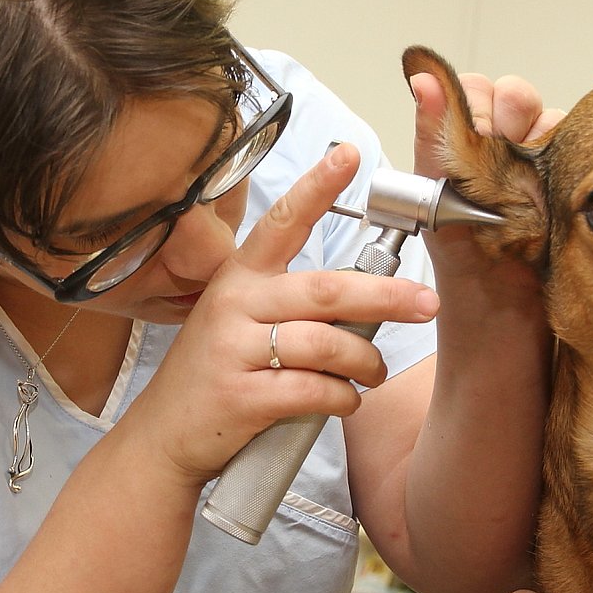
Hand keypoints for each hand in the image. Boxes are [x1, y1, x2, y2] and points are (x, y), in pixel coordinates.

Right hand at [132, 143, 439, 484]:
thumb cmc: (218, 372)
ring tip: (374, 372)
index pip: (283, 221)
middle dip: (385, 297)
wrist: (166, 436)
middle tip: (426, 303)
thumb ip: (290, 299)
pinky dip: (343, 398)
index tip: (349, 156)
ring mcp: (234, 350)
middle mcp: (235, 304)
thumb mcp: (238, 319)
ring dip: (366, 362)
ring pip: (326, 345)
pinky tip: (346, 400)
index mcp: (239, 276)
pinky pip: (314, 390)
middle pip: (326, 290)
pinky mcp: (242, 397)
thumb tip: (368, 294)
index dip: (317, 187)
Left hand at [409, 69, 562, 291]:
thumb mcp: (435, 192)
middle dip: (510, 117)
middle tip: (502, 157)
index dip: (477, 106)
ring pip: (550, 117)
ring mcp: (540, 158)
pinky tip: (548, 194)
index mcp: (465, 139)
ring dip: (537, 145)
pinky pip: (579, 144)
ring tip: (522, 189)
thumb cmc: (462, 254)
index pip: (475, 89)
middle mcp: (504, 143)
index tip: (475, 136)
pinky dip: (565, 163)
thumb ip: (432, 134)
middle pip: (516, 95)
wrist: (501, 304)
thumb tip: (422, 78)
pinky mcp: (572, 176)